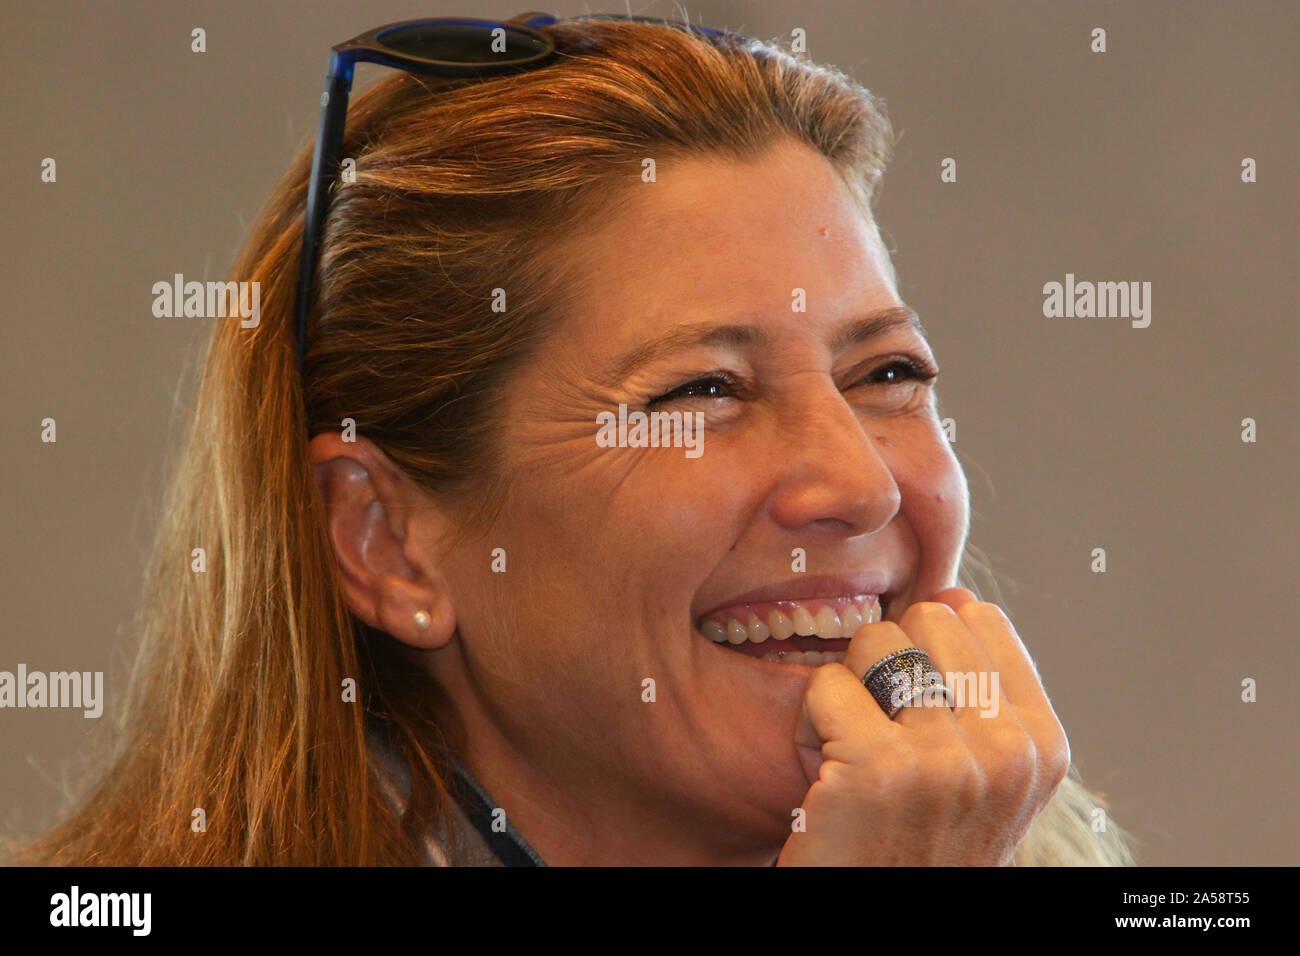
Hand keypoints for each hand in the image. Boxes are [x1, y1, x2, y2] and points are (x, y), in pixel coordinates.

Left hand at [776, 588, 1070, 865]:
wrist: (876, 921)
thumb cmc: (913, 847)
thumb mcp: (980, 779)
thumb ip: (981, 695)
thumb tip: (954, 593)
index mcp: (1042, 746)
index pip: (981, 618)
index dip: (927, 651)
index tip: (918, 717)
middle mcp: (1008, 751)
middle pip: (924, 619)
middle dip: (886, 668)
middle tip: (881, 742)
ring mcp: (947, 760)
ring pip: (872, 643)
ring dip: (846, 698)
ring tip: (855, 763)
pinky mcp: (879, 769)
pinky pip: (825, 686)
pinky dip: (809, 729)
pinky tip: (825, 785)